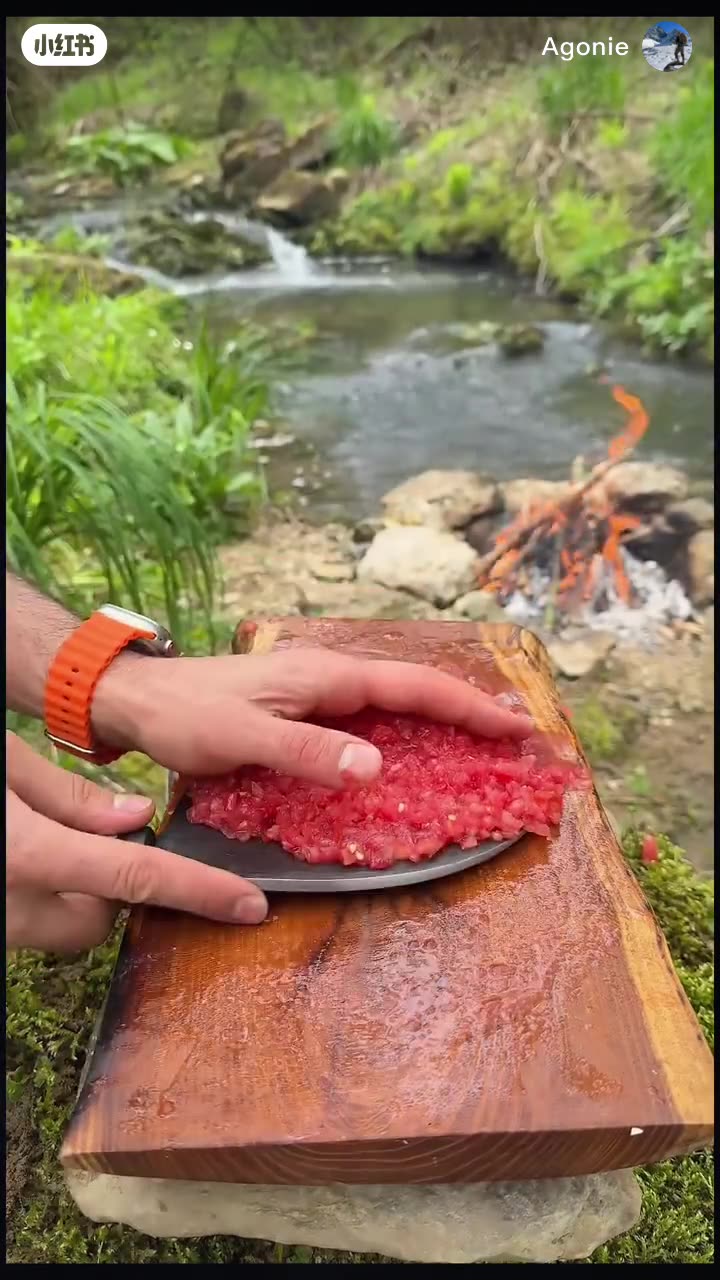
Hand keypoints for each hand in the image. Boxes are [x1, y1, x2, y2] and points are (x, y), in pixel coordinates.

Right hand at [6, 733, 266, 953]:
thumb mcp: (2, 764)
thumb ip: (69, 794)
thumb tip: (137, 816)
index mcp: (28, 856)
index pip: (137, 877)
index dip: (201, 891)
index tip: (250, 905)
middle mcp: (15, 909)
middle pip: (97, 921)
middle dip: (109, 888)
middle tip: (85, 839)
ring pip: (60, 928)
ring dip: (67, 895)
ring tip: (35, 842)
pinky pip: (29, 924)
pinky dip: (34, 898)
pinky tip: (16, 858)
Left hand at [94, 647, 533, 785]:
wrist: (138, 700)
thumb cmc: (188, 714)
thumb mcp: (243, 738)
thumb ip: (307, 752)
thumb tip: (376, 769)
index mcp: (327, 676)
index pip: (415, 688)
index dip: (469, 708)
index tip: (517, 728)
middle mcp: (331, 677)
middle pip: (417, 692)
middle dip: (470, 713)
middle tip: (518, 743)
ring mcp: (319, 692)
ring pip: (397, 705)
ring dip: (443, 723)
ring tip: (486, 748)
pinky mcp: (306, 710)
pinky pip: (371, 719)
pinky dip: (407, 734)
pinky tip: (416, 756)